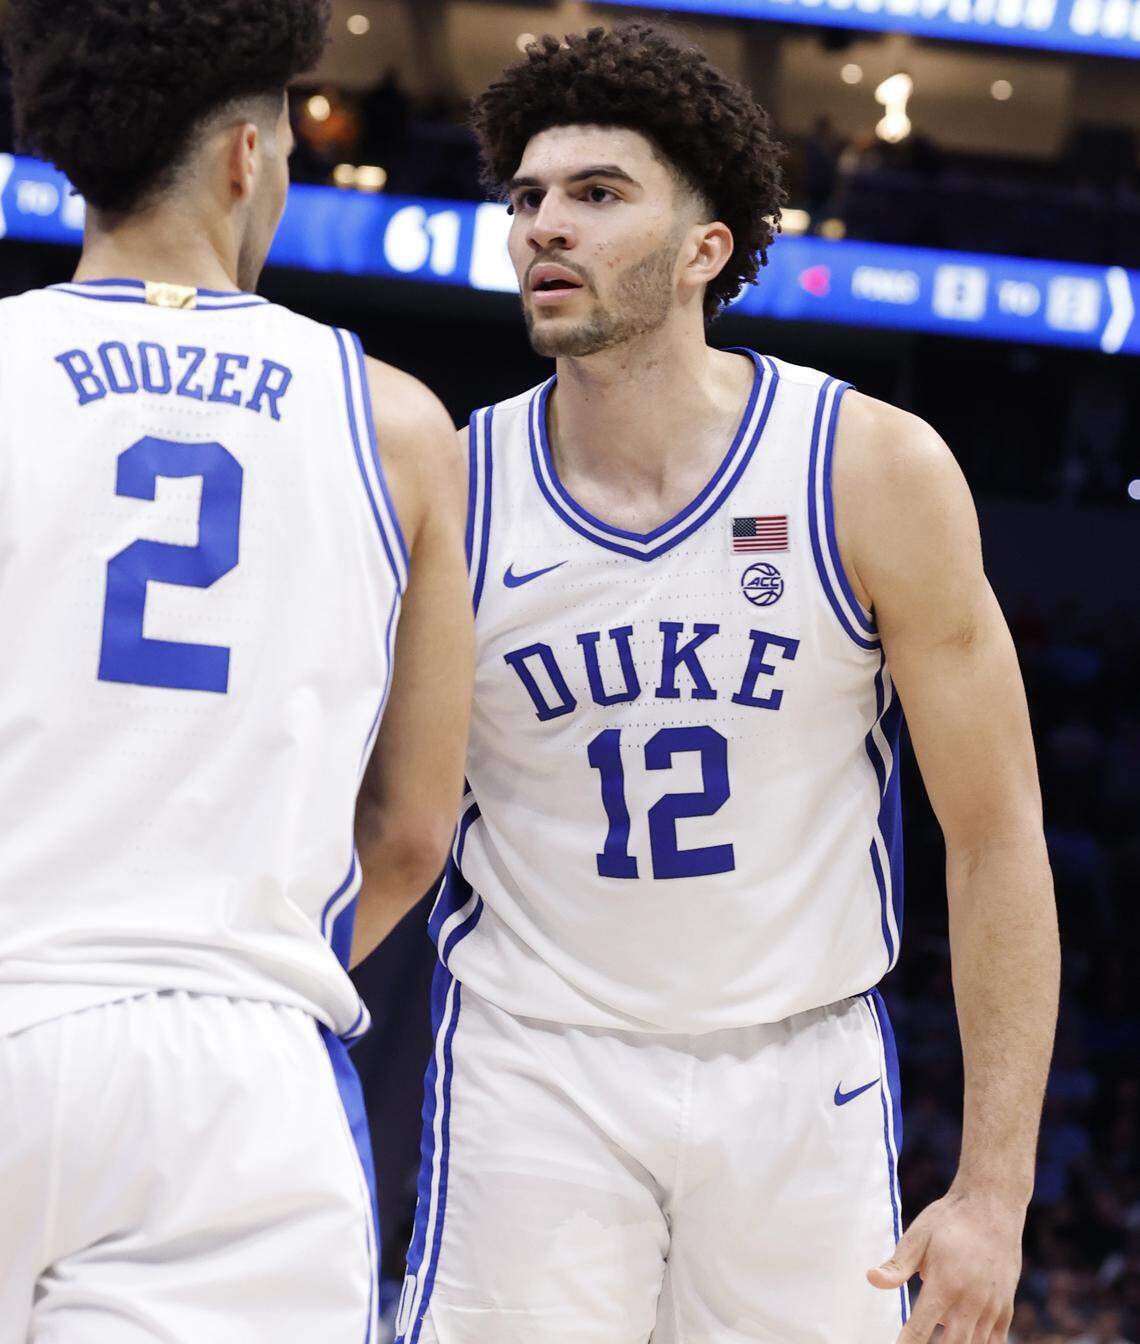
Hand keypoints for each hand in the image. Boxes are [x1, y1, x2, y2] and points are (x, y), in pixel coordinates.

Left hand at [867, 1187, 1025, 1342]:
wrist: (992, 1206)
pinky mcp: (1006, 1307)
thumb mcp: (918, 1236)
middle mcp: (971, 1300)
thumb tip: (871, 1279)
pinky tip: (965, 1339)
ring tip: (940, 1338)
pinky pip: (996, 1341)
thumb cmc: (949, 1220)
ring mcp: (992, 1306)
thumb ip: (897, 1265)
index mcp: (944, 1283)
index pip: (920, 1328)